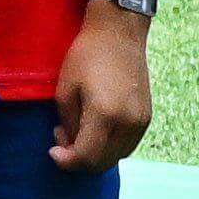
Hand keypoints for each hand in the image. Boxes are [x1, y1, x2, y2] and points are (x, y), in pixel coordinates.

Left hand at [64, 3, 155, 176]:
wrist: (119, 36)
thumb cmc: (85, 58)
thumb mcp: (65, 90)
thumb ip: (68, 124)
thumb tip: (70, 145)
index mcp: (105, 116)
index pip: (87, 157)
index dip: (66, 162)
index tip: (52, 151)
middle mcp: (129, 124)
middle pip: (103, 162)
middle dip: (78, 160)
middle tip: (60, 139)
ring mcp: (142, 123)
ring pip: (116, 157)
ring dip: (94, 155)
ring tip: (75, 132)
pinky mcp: (147, 118)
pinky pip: (127, 145)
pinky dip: (108, 147)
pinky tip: (94, 131)